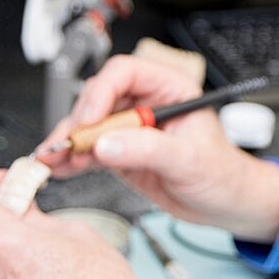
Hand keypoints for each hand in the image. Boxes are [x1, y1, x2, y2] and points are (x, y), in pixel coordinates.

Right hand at [38, 54, 278, 243]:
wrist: (225, 204)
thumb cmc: (222, 172)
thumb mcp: (188, 159)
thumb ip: (148, 149)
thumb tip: (108, 143)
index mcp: (169, 89)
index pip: (125, 73)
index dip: (102, 92)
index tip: (90, 119)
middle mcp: (146, 105)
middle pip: (98, 99)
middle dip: (78, 122)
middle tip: (65, 145)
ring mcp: (131, 130)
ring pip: (89, 126)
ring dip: (68, 142)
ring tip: (53, 159)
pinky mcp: (121, 154)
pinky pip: (90, 151)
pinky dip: (72, 159)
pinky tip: (59, 168)